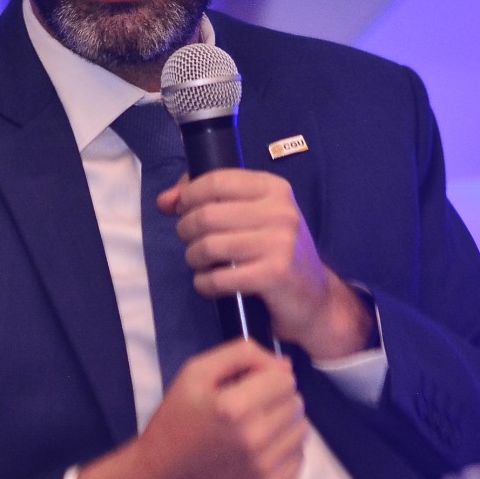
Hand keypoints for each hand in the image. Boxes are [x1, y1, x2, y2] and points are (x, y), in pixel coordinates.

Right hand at [136, 339, 306, 478]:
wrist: (157, 478)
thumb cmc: (175, 421)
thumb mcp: (195, 373)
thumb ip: (242, 354)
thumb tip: (284, 365)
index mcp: (234, 406)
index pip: (284, 379)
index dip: (267, 377)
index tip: (249, 386)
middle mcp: (253, 438)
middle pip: (295, 403)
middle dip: (276, 399)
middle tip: (249, 408)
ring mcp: (263, 468)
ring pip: (301, 430)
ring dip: (283, 425)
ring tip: (255, 428)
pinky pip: (299, 459)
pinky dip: (284, 451)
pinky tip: (261, 450)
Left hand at [159, 170, 372, 360]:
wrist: (315, 298)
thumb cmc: (275, 252)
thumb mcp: (252, 216)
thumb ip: (207, 200)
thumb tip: (165, 200)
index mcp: (274, 189)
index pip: (216, 180)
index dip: (188, 195)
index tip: (181, 210)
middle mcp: (280, 211)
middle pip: (207, 214)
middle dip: (186, 231)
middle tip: (191, 243)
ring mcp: (280, 243)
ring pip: (208, 246)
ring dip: (193, 258)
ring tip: (200, 263)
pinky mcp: (274, 275)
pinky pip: (218, 278)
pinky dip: (204, 284)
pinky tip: (209, 284)